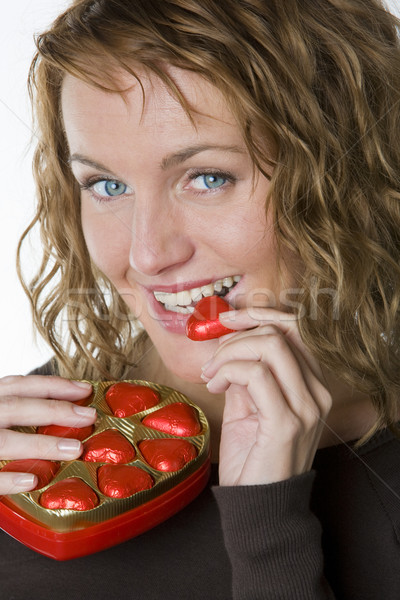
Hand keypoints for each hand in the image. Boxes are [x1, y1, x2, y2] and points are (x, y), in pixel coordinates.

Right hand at [0, 375, 95, 494]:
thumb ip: (14, 412)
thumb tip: (61, 413)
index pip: (19, 385)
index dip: (53, 385)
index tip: (85, 390)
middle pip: (15, 407)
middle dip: (55, 410)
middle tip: (89, 418)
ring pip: (5, 441)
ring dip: (41, 444)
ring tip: (74, 449)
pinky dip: (8, 479)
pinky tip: (33, 480)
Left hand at [201, 308, 331, 485]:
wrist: (258, 505)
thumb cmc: (252, 457)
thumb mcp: (248, 405)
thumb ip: (245, 373)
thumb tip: (227, 342)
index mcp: (310, 385)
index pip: (294, 329)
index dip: (259, 315)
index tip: (227, 320)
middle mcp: (316, 392)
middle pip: (280, 332)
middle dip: (237, 336)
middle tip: (212, 360)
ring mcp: (306, 406)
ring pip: (269, 346)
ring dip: (229, 354)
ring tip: (212, 375)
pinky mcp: (287, 421)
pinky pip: (255, 374)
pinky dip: (228, 371)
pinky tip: (216, 387)